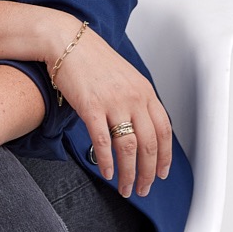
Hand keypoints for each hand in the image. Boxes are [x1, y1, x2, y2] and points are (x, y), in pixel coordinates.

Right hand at [48, 23, 173, 197]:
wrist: (67, 42)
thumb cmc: (93, 60)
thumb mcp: (126, 77)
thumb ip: (137, 101)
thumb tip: (141, 128)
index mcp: (145, 91)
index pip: (164, 131)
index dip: (165, 156)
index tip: (162, 173)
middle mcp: (134, 98)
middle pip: (149, 144)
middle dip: (149, 173)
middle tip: (144, 189)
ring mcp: (113, 103)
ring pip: (129, 148)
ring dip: (129, 173)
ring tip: (125, 187)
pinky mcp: (91, 107)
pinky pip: (103, 142)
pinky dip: (107, 161)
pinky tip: (106, 172)